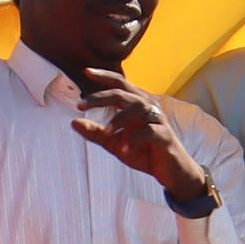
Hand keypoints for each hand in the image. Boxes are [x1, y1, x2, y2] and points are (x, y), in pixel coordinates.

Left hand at [67, 66, 206, 196]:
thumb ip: (96, 133)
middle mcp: (148, 107)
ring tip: (106, 132)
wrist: (171, 171)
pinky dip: (135, 138)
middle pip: (124, 93)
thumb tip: (73, 122)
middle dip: (101, 97)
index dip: (104, 76)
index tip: (86, 71)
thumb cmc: (144, 152)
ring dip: (119, 119)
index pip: (120, 83)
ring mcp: (158, 120)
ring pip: (138, 108)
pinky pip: (150, 131)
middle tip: (80, 105)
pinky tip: (124, 149)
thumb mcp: (115, 143)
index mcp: (137, 104)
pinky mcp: (165, 136)